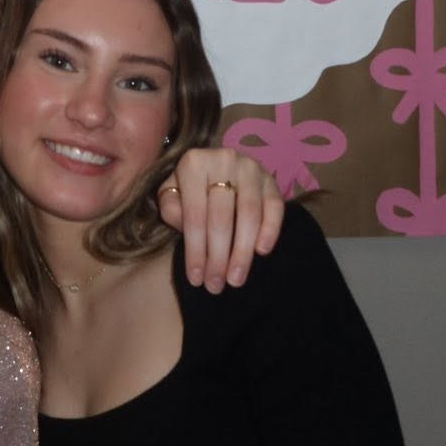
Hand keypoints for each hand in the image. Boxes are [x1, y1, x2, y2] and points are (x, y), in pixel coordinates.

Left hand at [158, 148, 283, 291]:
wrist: (214, 167)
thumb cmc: (189, 187)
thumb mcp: (171, 194)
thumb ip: (172, 209)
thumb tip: (187, 229)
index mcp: (194, 163)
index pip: (195, 215)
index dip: (195, 250)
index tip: (196, 279)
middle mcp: (224, 160)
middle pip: (222, 218)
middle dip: (218, 257)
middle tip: (216, 285)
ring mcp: (250, 168)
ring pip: (249, 215)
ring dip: (243, 252)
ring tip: (236, 278)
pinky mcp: (270, 179)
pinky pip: (274, 207)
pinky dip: (270, 230)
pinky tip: (262, 252)